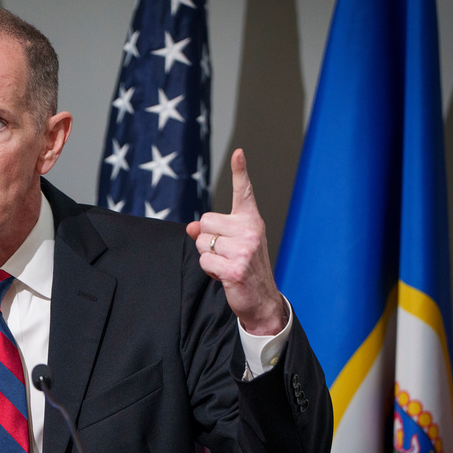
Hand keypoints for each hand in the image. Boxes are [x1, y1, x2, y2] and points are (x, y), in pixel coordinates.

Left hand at [185, 148, 286, 334]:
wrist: (262, 300)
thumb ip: (211, 232)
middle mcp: (251, 231)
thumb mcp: (231, 245)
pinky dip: (209, 270)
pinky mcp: (235, 268)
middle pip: (205, 221)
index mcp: (251, 221)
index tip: (237, 153)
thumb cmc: (245, 268)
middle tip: (225, 253)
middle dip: (207, 239)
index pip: (244, 192)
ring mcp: (244, 249)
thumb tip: (191, 227)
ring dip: (208, 256)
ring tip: (226, 264)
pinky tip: (224, 275)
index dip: (239, 171)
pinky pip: (204, 260)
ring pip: (202, 242)